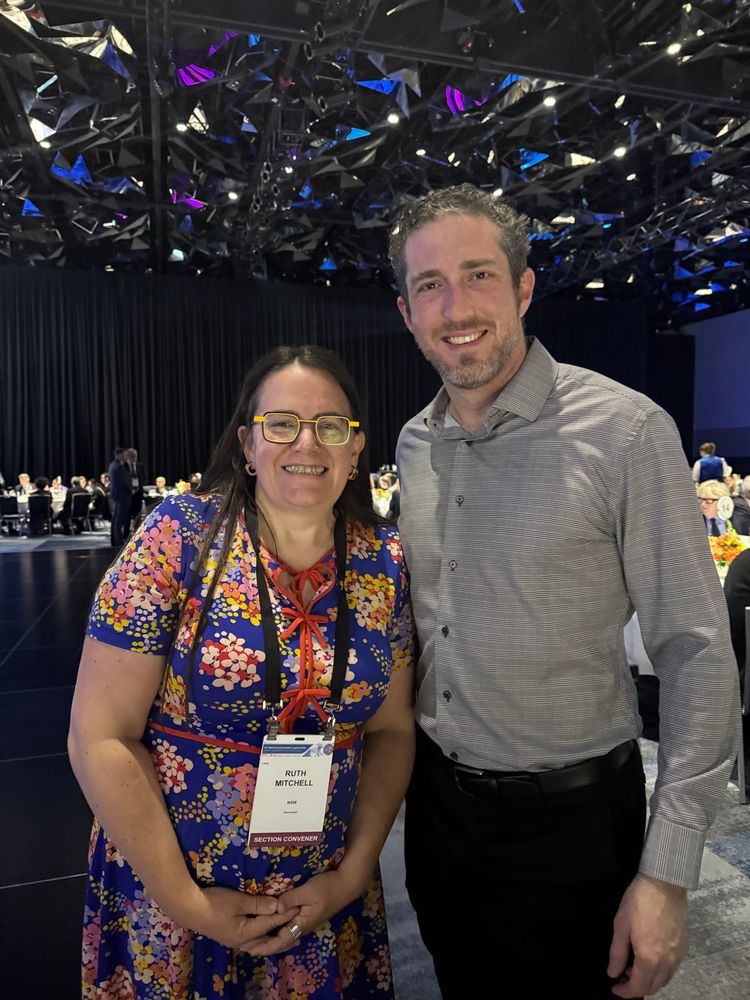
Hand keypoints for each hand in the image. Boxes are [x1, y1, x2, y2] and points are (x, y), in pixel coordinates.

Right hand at [167, 885, 299, 951]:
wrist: (188, 908)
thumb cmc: (214, 902)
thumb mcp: (238, 901)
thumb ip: (258, 904)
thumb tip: (278, 906)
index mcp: (245, 934)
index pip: (271, 923)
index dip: (286, 914)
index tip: (299, 906)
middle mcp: (242, 941)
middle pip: (267, 938)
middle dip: (282, 930)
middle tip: (297, 924)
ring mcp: (235, 940)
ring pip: (259, 940)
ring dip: (272, 934)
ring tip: (285, 929)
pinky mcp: (230, 935)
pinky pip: (252, 938)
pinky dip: (262, 933)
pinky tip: (265, 929)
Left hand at [245, 869, 361, 956]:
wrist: (346, 883)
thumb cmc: (327, 887)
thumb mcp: (308, 891)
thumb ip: (291, 899)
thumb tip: (274, 908)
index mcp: (302, 924)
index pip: (280, 942)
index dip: (264, 946)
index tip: (249, 948)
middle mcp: (302, 926)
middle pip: (281, 941)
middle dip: (264, 944)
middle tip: (247, 944)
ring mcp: (305, 921)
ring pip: (285, 934)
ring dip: (270, 937)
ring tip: (255, 936)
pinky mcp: (307, 914)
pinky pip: (289, 926)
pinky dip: (277, 927)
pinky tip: (271, 922)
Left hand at [608, 874, 687, 996]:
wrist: (665, 883)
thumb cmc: (639, 902)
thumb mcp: (621, 925)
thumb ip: (617, 953)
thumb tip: (613, 973)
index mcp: (650, 958)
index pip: (639, 987)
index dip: (625, 992)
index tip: (615, 987)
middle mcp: (668, 961)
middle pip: (654, 987)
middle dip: (638, 987)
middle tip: (623, 975)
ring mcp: (679, 954)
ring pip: (665, 979)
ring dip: (650, 979)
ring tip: (635, 965)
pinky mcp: (684, 945)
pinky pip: (673, 967)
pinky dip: (661, 970)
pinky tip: (650, 956)